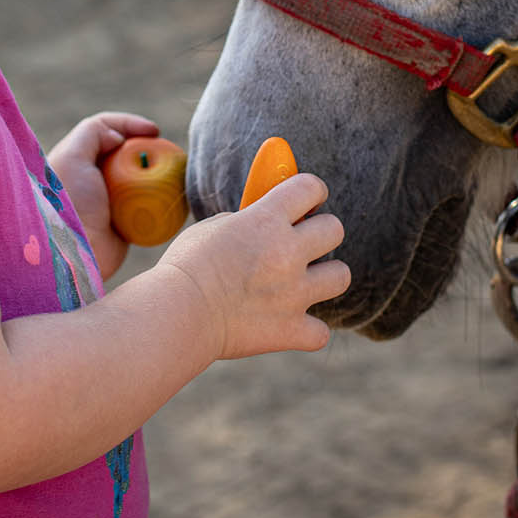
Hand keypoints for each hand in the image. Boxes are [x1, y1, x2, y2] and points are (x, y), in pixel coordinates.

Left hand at [47, 111, 159, 279]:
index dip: (132, 127)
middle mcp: (94, 179)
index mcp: (79, 161)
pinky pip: (149, 209)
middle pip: (129, 155)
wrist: (72, 253)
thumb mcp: (73, 155)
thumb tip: (118, 138)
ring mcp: (110, 203)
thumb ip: (93, 132)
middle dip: (150, 151)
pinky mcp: (124, 226)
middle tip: (167, 153)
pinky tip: (172, 197)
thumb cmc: (69, 200)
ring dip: (159, 177)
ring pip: (142, 180)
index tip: (155, 131)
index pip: (109, 133)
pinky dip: (162, 202)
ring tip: (174, 174)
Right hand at [159, 174, 350, 358]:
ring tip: (301, 283)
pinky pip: (321, 330)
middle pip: (334, 229)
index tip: (306, 200)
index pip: (311, 187)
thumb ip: (247, 222)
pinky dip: (306, 329)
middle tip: (302, 242)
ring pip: (340, 276)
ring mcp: (294, 292)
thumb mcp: (214, 227)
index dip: (311, 191)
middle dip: (320, 232)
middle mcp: (288, 251)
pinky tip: (287, 323)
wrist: (177, 314)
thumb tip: (266, 222)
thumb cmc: (187, 267)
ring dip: (323, 278)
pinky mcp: (291, 329)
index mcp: (266, 218)